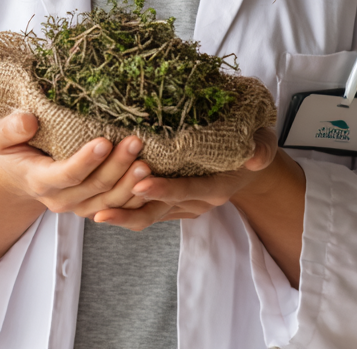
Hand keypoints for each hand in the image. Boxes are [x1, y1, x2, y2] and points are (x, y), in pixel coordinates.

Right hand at [0, 112, 150, 285]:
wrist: (18, 179)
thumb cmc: (13, 152)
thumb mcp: (0, 138)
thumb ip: (10, 129)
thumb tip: (29, 120)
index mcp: (39, 179)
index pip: (66, 175)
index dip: (85, 161)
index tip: (103, 141)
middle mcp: (61, 198)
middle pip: (94, 187)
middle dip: (117, 166)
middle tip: (136, 142)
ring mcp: (78, 206)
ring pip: (109, 201)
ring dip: (130, 183)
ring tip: (147, 161)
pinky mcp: (93, 206)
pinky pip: (118, 209)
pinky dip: (135, 198)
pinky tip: (151, 181)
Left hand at [92, 127, 305, 288]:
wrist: (249, 163)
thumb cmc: (253, 145)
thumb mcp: (264, 142)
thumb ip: (261, 148)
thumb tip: (255, 157)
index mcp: (216, 187)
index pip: (186, 190)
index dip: (163, 189)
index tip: (139, 183)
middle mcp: (198, 201)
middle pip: (160, 211)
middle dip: (130, 211)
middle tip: (101, 209)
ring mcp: (183, 204)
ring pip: (149, 214)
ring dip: (122, 213)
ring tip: (93, 209)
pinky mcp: (172, 202)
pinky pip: (147, 208)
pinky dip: (126, 204)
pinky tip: (103, 198)